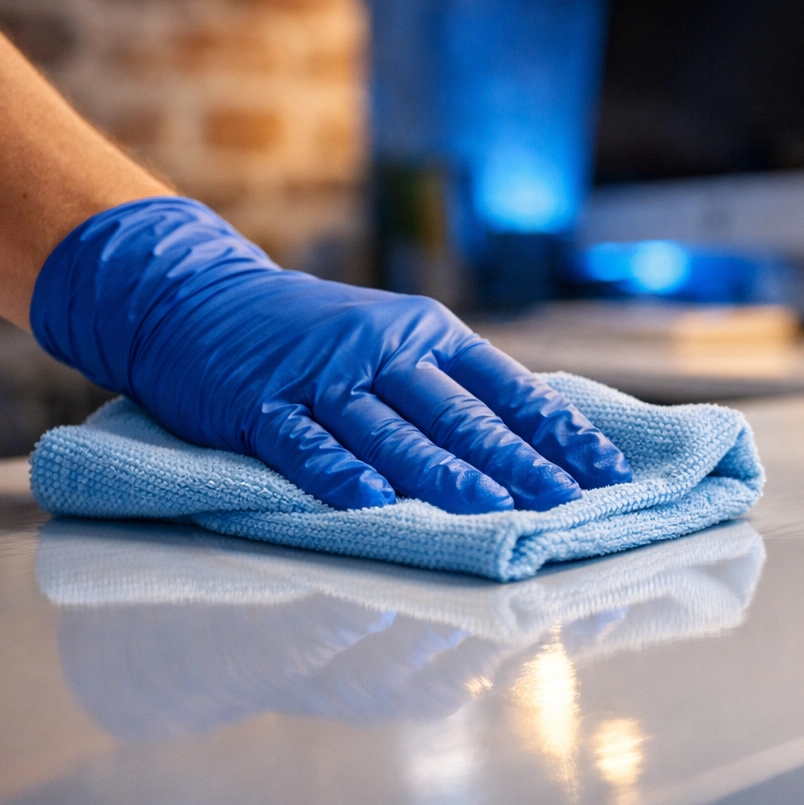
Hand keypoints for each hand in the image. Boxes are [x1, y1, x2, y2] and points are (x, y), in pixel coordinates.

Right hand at [31, 198, 631, 512]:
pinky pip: (302, 442)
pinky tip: (370, 501)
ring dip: (445, 473)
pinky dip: (336, 472)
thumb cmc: (311, 334)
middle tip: (566, 504)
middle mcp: (382, 349)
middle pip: (459, 414)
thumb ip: (452, 383)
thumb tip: (534, 436)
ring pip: (392, 431)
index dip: (558, 432)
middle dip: (519, 463)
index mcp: (426, 333)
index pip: (507, 388)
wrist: (195, 295)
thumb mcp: (391, 340)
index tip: (607, 472)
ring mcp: (320, 375)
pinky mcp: (258, 403)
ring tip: (494, 509)